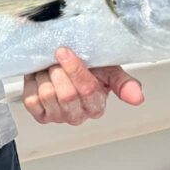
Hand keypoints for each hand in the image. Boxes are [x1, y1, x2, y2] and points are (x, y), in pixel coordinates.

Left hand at [22, 47, 143, 124]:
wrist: (63, 67)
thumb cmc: (90, 70)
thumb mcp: (109, 71)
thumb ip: (124, 84)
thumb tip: (138, 98)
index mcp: (97, 106)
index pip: (88, 90)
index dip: (75, 70)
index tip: (64, 52)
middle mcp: (78, 116)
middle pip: (66, 94)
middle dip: (59, 71)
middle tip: (57, 58)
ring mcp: (57, 117)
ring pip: (47, 95)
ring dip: (45, 75)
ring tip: (50, 67)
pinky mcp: (40, 115)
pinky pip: (31, 99)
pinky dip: (33, 83)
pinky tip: (40, 76)